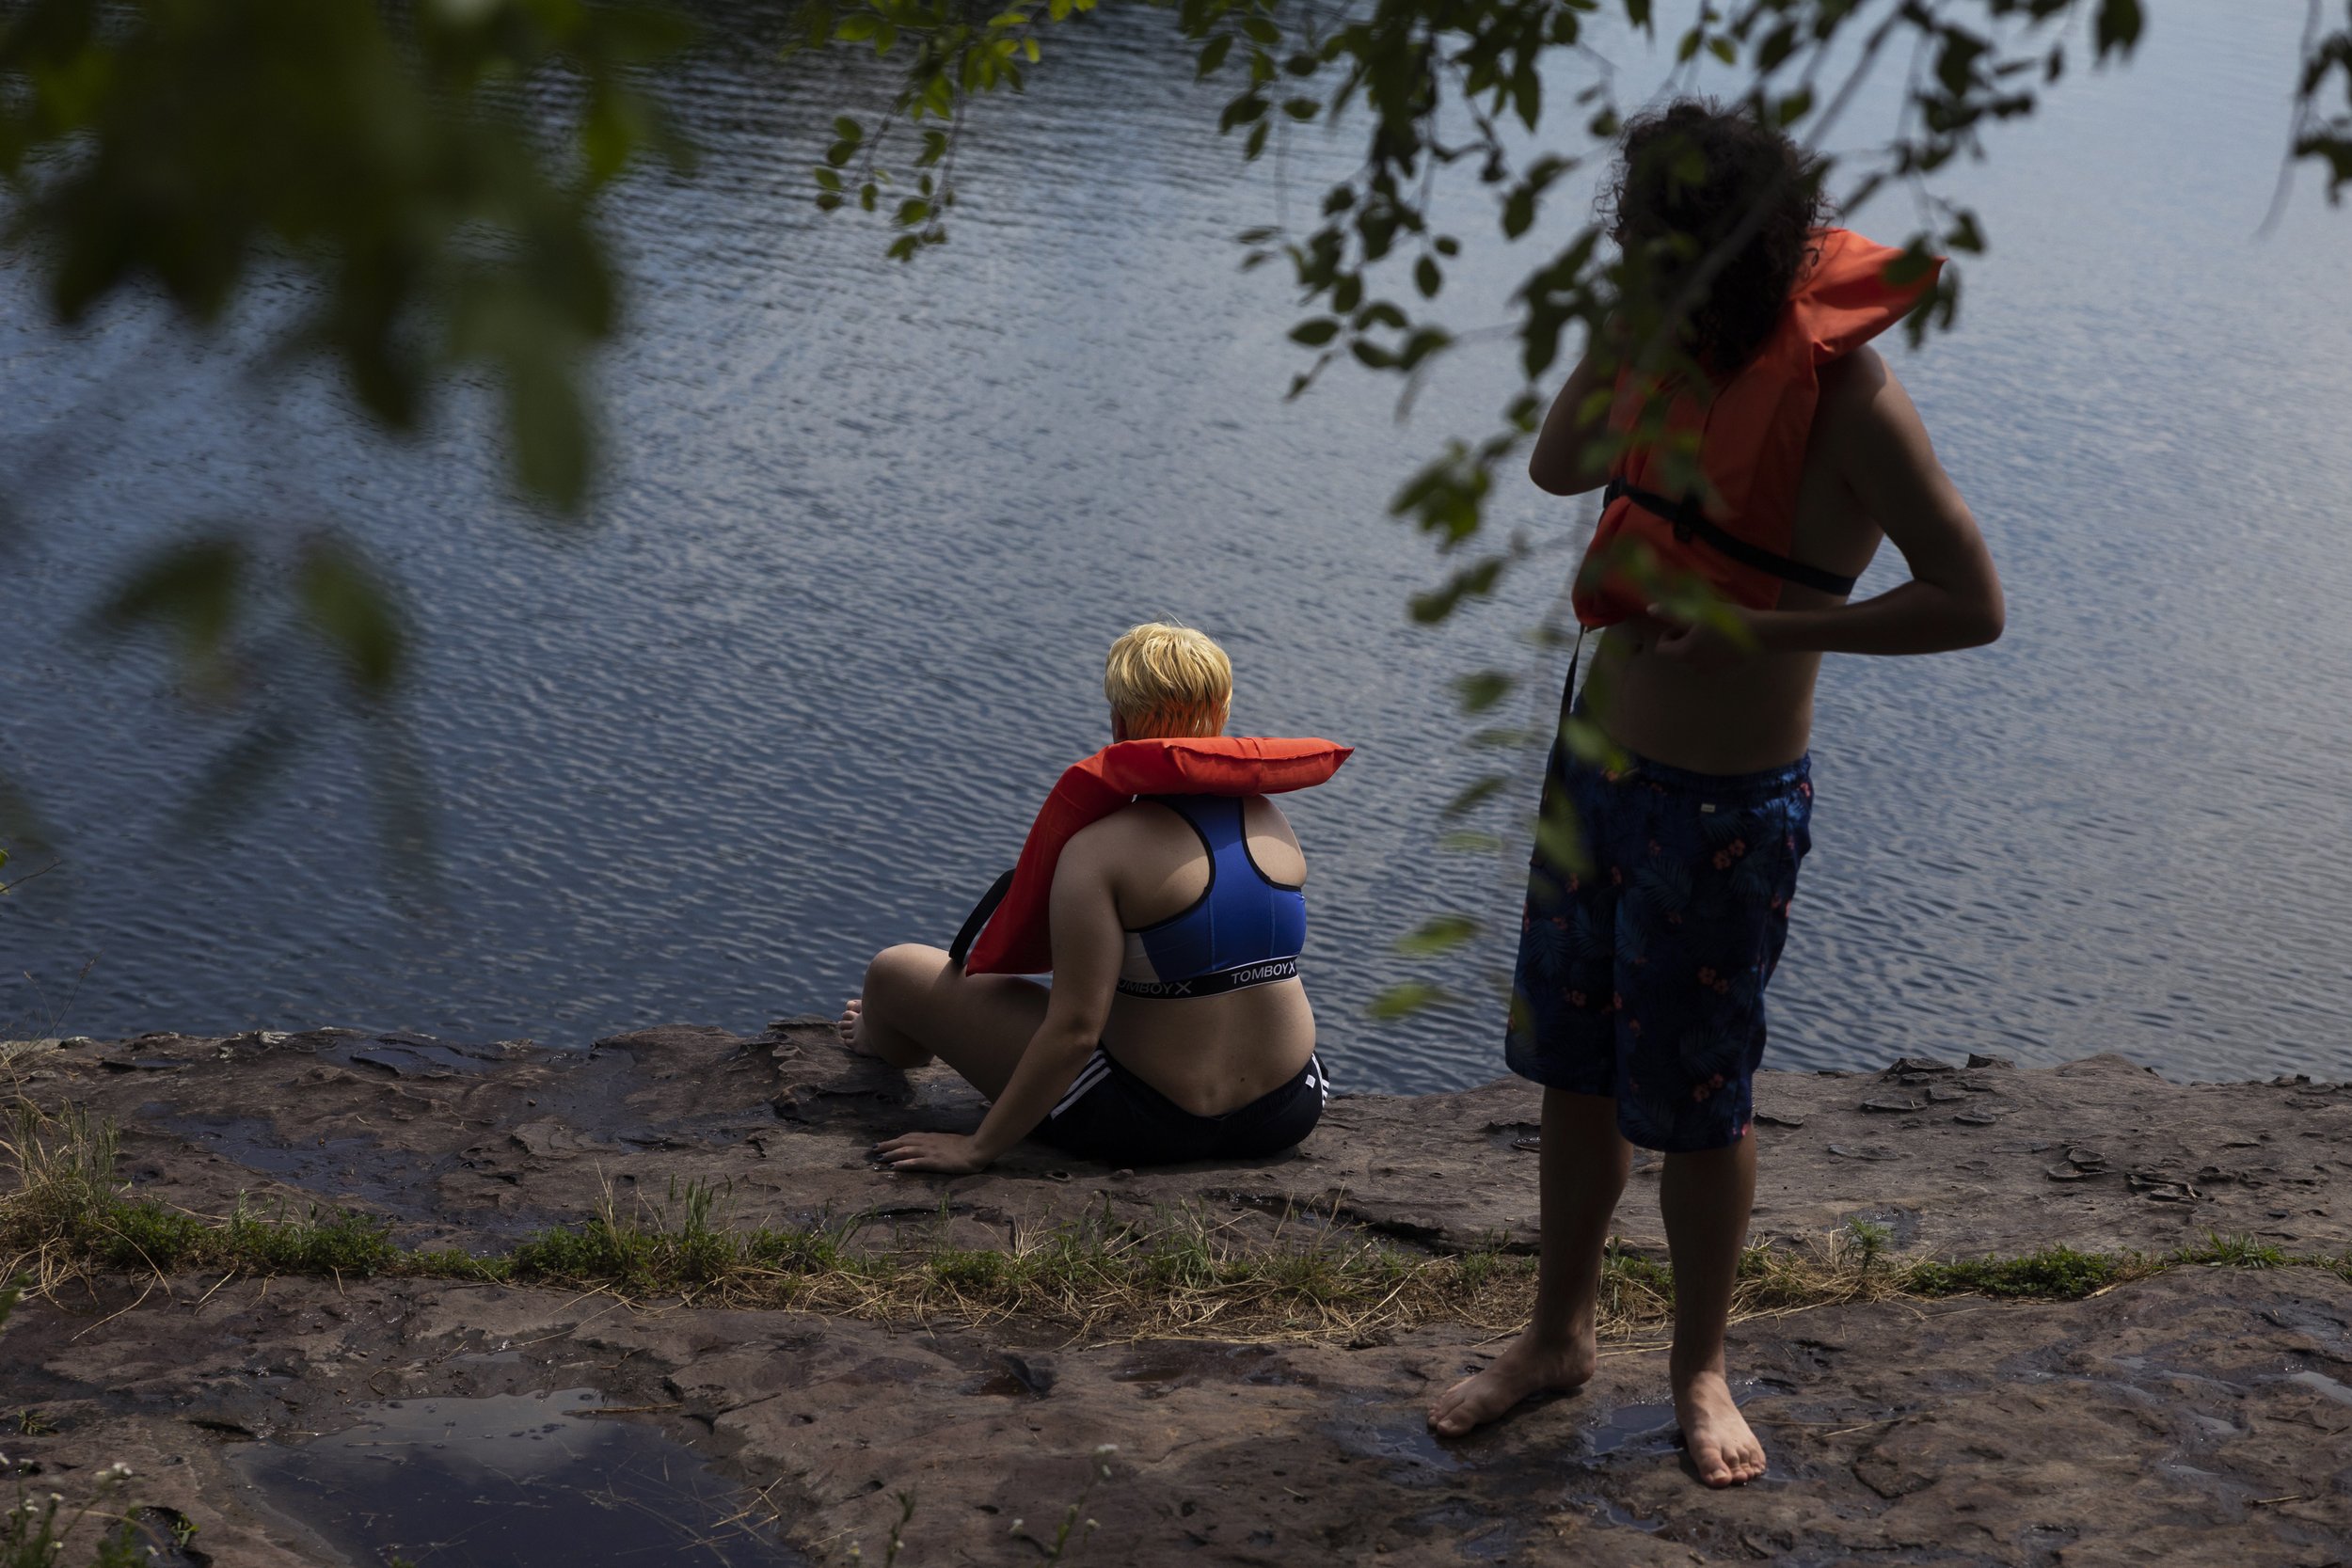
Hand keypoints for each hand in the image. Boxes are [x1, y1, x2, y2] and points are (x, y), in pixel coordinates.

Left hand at [871, 1130, 991, 1173]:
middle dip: (887, 1145)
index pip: (909, 1137)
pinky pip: (914, 1162)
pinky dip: (902, 1164)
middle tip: (873, 1149)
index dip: (896, 1140)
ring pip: (905, 1151)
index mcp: (931, 1137)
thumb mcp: (948, 1141)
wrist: (976, 1149)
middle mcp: (927, 1142)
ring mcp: (929, 1151)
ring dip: (891, 1154)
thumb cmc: (966, 1147)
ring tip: (879, 1158)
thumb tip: (930, 1145)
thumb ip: (937, 1143)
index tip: (885, 1143)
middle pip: (903, 1142)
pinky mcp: (933, 1161)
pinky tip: (893, 1167)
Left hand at [1641, 602, 1753, 670]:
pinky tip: (1725, 643)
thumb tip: (1650, 609)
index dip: (1669, 635)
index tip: (1685, 625)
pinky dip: (1710, 655)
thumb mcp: (1698, 612)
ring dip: (1696, 649)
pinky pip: (1708, 665)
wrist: (1762, 633)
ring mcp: (1710, 674)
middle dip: (1682, 642)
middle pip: (1676, 656)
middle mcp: (1694, 668)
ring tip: (1713, 634)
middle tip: (1700, 627)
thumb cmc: (1728, 619)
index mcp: (1685, 654)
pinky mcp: (1724, 675)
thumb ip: (1672, 612)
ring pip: (1692, 661)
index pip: (1661, 650)